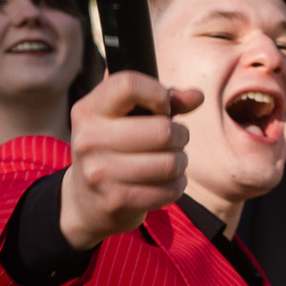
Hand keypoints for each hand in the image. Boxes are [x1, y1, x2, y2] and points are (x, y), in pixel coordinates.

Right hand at [58, 72, 200, 249]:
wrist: (87, 201)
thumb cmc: (116, 148)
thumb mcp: (129, 118)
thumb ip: (164, 101)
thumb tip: (197, 96)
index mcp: (88, 110)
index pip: (129, 85)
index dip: (158, 94)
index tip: (162, 109)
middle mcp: (88, 139)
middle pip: (163, 130)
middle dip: (181, 135)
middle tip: (176, 140)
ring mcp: (99, 172)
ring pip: (170, 162)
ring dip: (181, 162)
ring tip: (173, 161)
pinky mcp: (115, 200)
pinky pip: (169, 189)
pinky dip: (178, 185)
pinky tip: (167, 182)